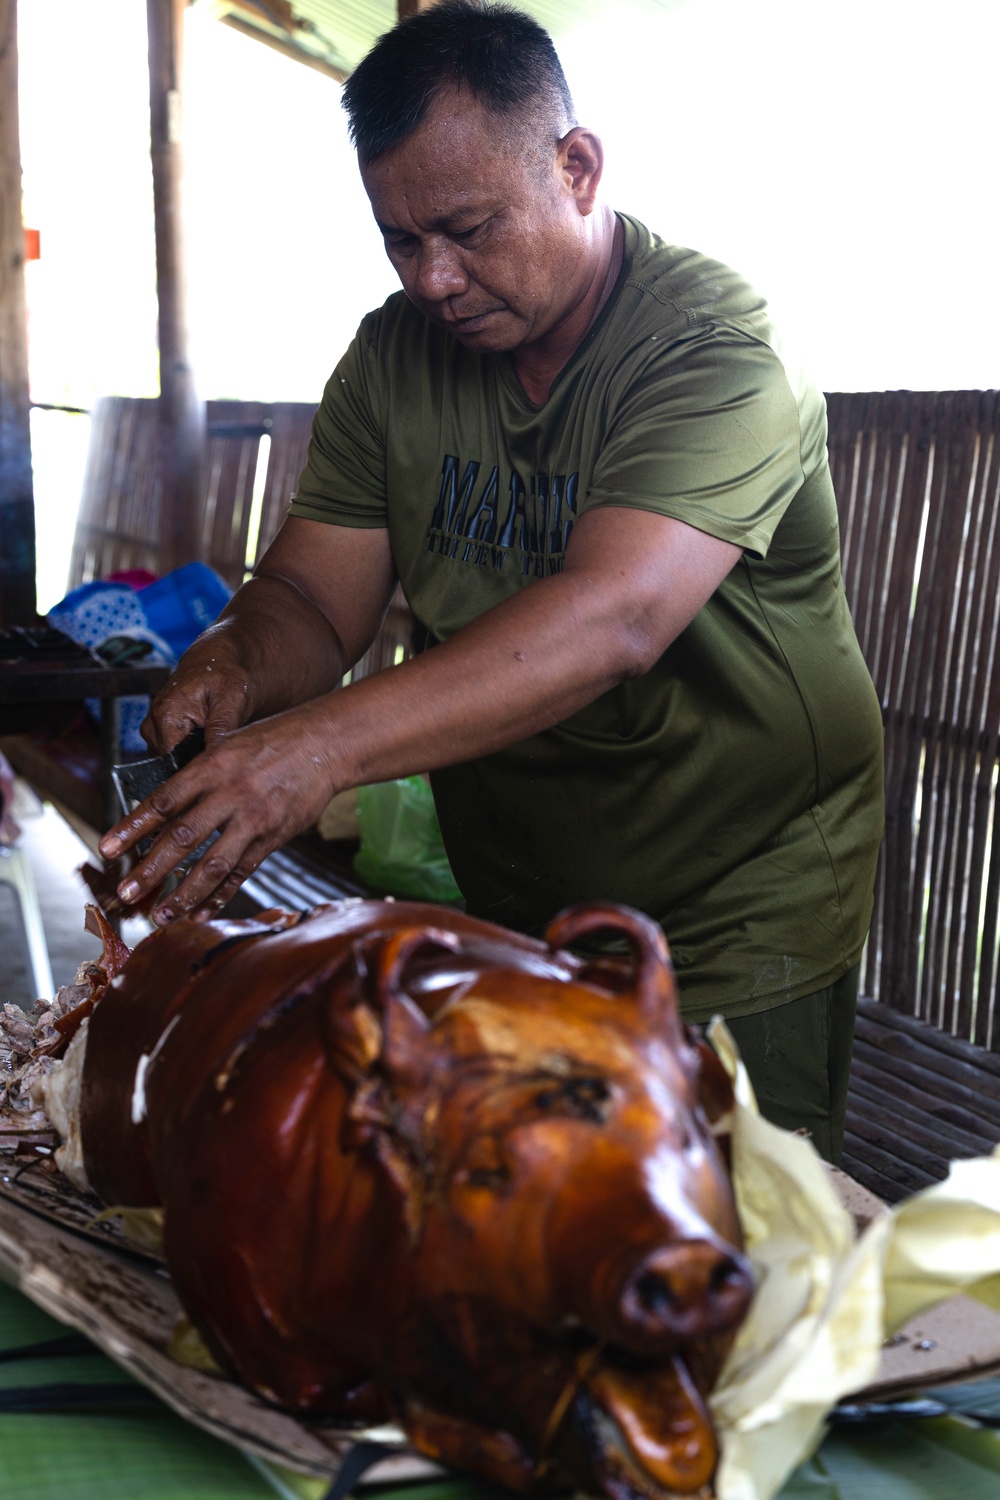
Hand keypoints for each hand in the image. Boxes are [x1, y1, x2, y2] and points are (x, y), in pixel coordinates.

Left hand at [99, 704, 339, 921]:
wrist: (325, 745)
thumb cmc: (273, 740)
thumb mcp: (228, 744)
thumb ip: (199, 776)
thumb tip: (165, 808)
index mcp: (212, 767)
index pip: (163, 801)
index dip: (132, 827)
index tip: (107, 848)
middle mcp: (230, 794)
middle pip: (183, 838)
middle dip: (152, 869)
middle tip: (128, 892)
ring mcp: (253, 820)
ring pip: (213, 865)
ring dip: (184, 894)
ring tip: (162, 915)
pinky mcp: (273, 838)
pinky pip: (242, 872)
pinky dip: (220, 896)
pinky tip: (201, 912)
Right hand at [141, 631, 255, 754]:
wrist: (215, 661)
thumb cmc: (225, 676)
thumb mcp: (233, 698)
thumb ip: (222, 725)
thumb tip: (215, 754)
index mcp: (167, 714)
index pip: (173, 760)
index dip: (196, 764)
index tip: (216, 760)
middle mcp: (153, 722)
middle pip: (169, 762)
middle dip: (194, 759)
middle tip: (217, 745)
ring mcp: (152, 727)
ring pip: (169, 759)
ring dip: (189, 755)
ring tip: (211, 738)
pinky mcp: (156, 730)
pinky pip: (168, 752)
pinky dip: (185, 750)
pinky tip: (203, 738)